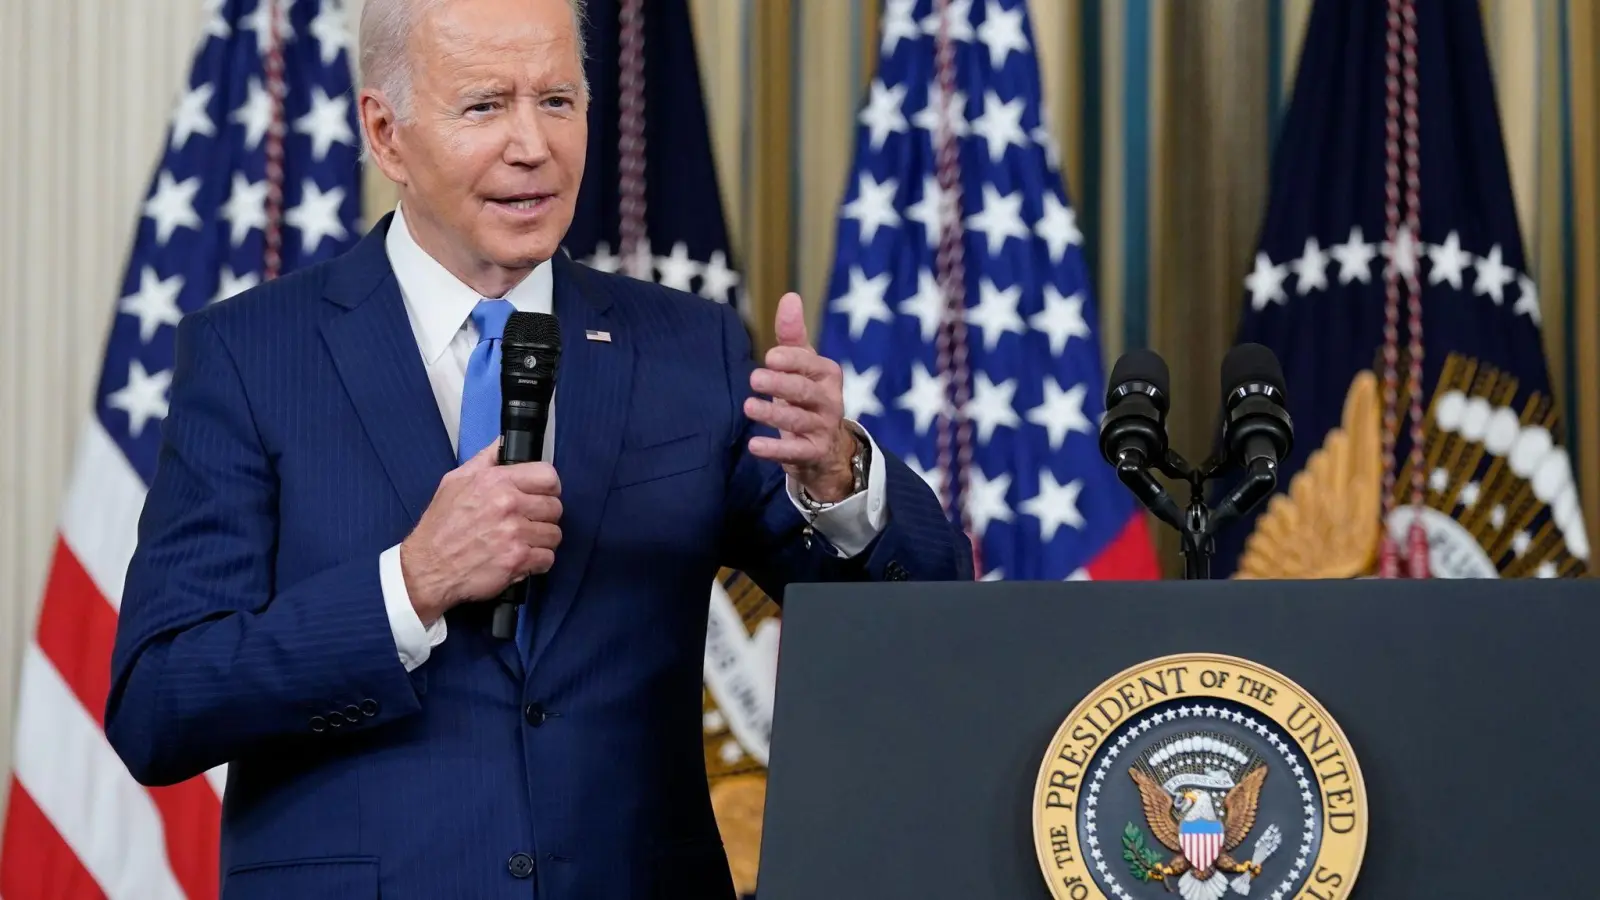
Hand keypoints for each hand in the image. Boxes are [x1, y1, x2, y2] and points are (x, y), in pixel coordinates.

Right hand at [398, 439, 561, 623]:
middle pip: (555, 507)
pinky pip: (548, 559)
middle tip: (529, 523)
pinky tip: (522, 559)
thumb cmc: (440, 527)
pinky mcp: (517, 560)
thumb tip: (503, 443)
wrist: (427, 568)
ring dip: (542, 541)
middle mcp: (508, 504)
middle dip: (544, 516)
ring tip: (523, 542)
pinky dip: (538, 562)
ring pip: (554, 534)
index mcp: (496, 481)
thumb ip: (485, 460)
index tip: (542, 496)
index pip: (548, 476)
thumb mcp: (455, 481)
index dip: (549, 488)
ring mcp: (514, 533)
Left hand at [745, 292, 857, 502]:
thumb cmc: (808, 396)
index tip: (770, 357)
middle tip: (754, 378)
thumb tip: (790, 296)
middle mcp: (829, 401)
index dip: (792, 360)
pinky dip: (775, 449)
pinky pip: (794, 451)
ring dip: (774, 414)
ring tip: (749, 406)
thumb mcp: (804, 365)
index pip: (811, 364)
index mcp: (827, 375)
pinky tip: (755, 445)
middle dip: (781, 384)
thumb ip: (793, 335)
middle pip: (805, 391)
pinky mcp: (812, 453)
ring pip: (798, 420)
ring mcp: (822, 428)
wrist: (828, 446)